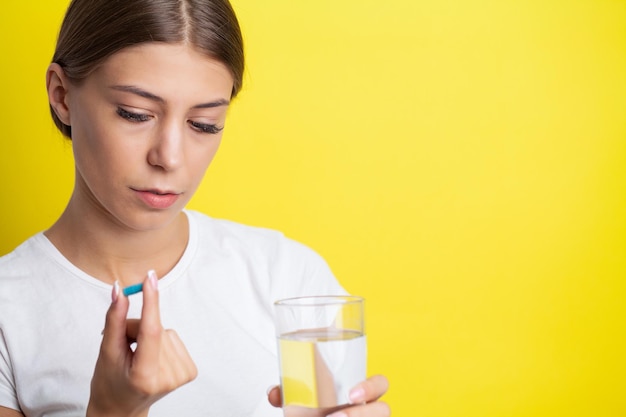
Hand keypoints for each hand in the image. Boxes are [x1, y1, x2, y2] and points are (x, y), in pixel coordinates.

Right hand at [87, 271, 197, 416]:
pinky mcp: (190, 371)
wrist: (122, 408)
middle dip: (136, 328)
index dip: (151, 302)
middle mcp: (168, 377)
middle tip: (124, 347)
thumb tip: (119, 290)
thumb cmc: (109, 382)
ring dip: (148, 336)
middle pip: (154, 329)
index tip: (150, 277)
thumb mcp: (106, 352)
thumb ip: (114, 320)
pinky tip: (153, 358)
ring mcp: (182, 376)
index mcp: (145, 376)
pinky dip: (160, 342)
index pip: (151, 331)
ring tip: (136, 356)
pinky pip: (173, 339)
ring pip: (165, 331)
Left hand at [267, 375, 389, 416]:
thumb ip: (288, 394)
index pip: (380, 384)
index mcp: (359, 393)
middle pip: (384, 409)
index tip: (351, 393)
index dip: (372, 387)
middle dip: (365, 413)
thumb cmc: (314, 411)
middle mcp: (368, 410)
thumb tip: (274, 393)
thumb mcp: (302, 401)